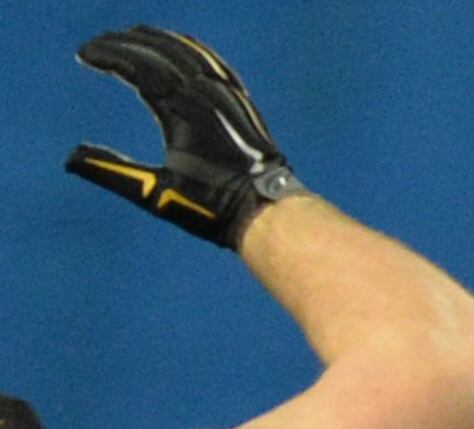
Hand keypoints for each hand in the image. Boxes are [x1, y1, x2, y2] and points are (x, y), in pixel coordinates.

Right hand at [67, 26, 304, 249]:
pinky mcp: (242, 103)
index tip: (84, 55)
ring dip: (155, 40)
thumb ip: (112, 172)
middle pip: (158, 54)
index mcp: (181, 112)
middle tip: (98, 44)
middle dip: (124, 44)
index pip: (137, 69)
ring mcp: (227, 97)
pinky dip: (192, 49)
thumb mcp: (154, 192)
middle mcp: (205, 97)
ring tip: (130, 35)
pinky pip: (214, 64)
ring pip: (187, 53)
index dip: (108, 57)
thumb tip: (71, 158)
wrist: (266, 211)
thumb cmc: (211, 207)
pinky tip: (181, 46)